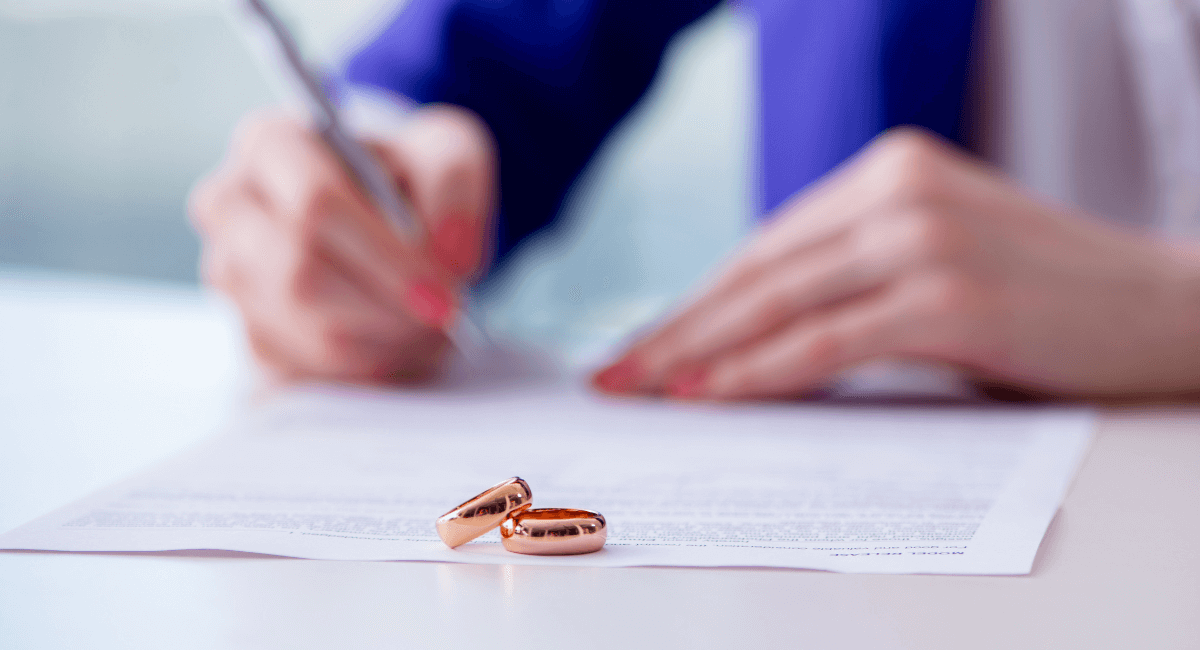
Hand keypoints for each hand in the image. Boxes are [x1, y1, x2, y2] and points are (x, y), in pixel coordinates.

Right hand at [189, 104, 496, 383]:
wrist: (387, 215)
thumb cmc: (409, 176)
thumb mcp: (446, 150)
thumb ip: (454, 181)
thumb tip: (447, 251)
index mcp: (270, 143)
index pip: (315, 205)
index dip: (385, 258)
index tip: (444, 292)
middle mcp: (230, 206)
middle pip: (301, 276)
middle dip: (386, 308)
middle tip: (445, 317)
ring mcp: (229, 274)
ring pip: (306, 331)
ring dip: (384, 340)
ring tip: (429, 325)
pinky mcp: (248, 331)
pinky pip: (309, 369)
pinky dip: (368, 364)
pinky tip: (398, 338)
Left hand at [593, 128, 1199, 398]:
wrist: (1168, 309)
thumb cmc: (1046, 296)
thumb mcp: (936, 260)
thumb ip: (853, 275)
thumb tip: (749, 335)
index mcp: (888, 170)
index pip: (766, 246)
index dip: (696, 299)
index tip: (644, 340)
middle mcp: (897, 189)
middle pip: (756, 271)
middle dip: (677, 328)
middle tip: (616, 372)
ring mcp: (922, 237)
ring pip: (777, 303)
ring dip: (699, 353)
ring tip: (645, 390)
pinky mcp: (947, 295)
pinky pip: (824, 342)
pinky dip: (759, 372)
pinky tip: (712, 395)